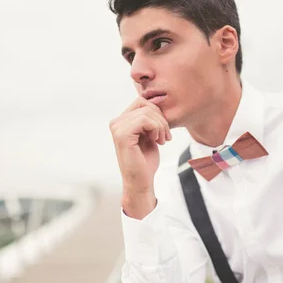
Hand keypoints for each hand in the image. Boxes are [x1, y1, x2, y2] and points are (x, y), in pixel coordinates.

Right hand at [109, 97, 171, 215]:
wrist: (141, 181)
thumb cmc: (145, 161)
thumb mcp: (149, 135)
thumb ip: (149, 119)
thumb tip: (157, 101)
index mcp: (121, 121)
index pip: (142, 102)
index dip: (157, 113)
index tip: (164, 131)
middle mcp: (116, 123)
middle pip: (144, 104)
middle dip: (161, 118)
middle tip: (166, 137)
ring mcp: (117, 128)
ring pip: (147, 112)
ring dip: (161, 126)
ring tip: (163, 140)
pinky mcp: (122, 135)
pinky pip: (145, 120)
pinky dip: (156, 129)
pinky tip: (157, 141)